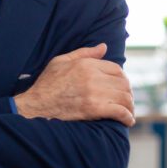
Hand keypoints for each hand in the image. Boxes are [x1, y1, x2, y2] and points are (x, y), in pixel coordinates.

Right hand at [14, 43, 134, 126]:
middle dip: (128, 92)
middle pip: (124, 83)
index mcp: (86, 64)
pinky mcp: (94, 109)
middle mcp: (93, 77)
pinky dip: (127, 117)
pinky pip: (119, 112)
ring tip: (128, 111)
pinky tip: (127, 121)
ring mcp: (94, 93)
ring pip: (124, 97)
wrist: (37, 104)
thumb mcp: (61, 61)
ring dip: (130, 106)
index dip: (122, 78)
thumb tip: (104, 47)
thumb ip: (84, 53)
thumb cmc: (47, 83)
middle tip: (126, 100)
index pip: (116, 69)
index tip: (121, 86)